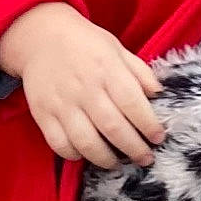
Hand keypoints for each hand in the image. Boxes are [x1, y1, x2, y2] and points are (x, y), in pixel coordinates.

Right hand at [0, 2, 164, 168]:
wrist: (41, 37)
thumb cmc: (85, 44)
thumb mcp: (117, 49)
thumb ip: (140, 72)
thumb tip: (159, 95)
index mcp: (107, 69)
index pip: (132, 103)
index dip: (149, 125)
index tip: (158, 138)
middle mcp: (85, 88)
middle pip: (113, 128)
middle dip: (134, 149)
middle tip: (145, 158)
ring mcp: (61, 103)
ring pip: (86, 142)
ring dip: (106, 159)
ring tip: (118, 163)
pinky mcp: (42, 114)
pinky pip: (59, 144)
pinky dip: (75, 155)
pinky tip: (87, 154)